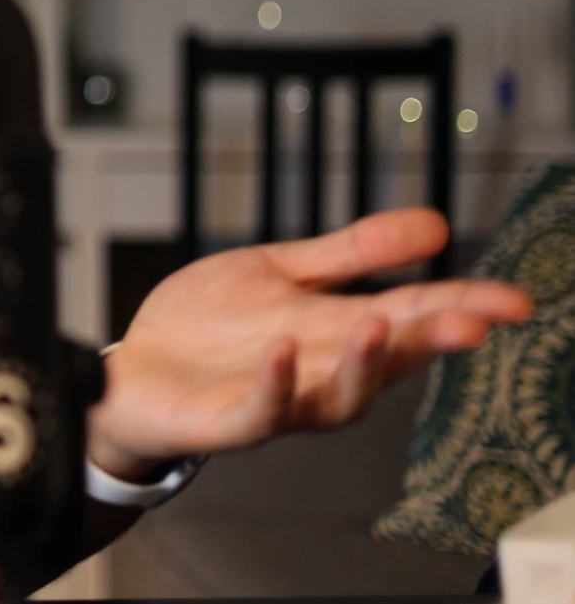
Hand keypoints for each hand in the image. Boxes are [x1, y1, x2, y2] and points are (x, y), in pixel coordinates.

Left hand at [87, 207, 530, 480]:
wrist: (133, 372)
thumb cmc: (211, 328)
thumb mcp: (281, 272)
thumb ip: (351, 253)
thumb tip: (435, 223)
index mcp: (338, 333)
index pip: (411, 317)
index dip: (461, 309)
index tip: (511, 301)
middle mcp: (321, 374)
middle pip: (389, 361)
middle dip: (429, 341)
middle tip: (470, 321)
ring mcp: (279, 402)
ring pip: (339, 400)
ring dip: (363, 366)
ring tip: (379, 323)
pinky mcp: (228, 421)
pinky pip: (261, 413)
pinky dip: (277, 387)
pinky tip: (283, 351)